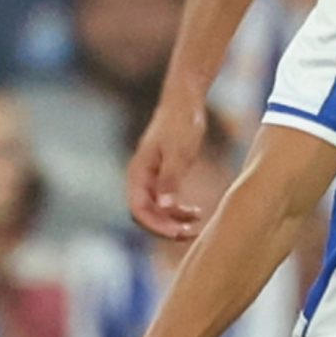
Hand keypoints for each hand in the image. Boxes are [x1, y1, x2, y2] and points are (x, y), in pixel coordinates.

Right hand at [128, 95, 208, 239]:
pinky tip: (197, 213)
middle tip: (191, 234)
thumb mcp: (178, 152)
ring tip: (197, 226)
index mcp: (139, 173)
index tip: (178, 233)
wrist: (184, 102)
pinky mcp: (164, 174)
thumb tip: (163, 206)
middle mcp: (142, 177)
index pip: (138, 210)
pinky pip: (166, 201)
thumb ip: (170, 179)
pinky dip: (179, 210)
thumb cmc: (181, 124)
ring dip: (174, 221)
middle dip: (166, 227)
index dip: (155, 225)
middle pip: (146, 214)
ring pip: (157, 210)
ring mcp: (152, 177)